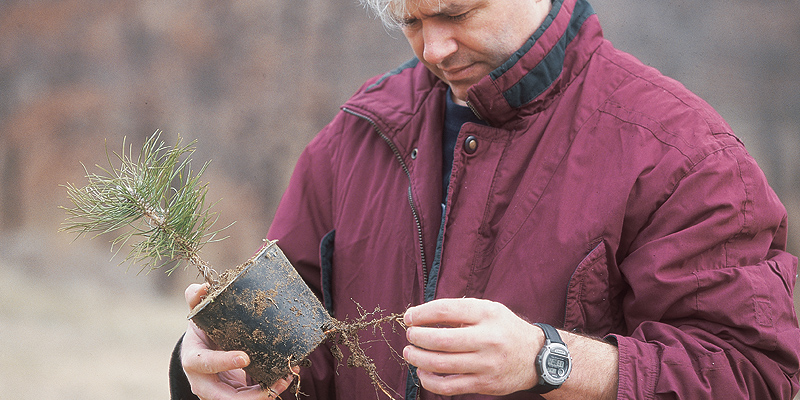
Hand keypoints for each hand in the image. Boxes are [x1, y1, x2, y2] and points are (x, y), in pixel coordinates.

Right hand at [181, 283, 298, 399]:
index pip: (205, 363)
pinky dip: (269, 391)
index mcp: (193, 359)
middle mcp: (202, 382)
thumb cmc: (202, 331)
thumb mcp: (198, 315)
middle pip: (223, 397)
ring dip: (266, 394)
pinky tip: (285, 378)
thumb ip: (196, 299)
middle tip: (274, 383)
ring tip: (285, 378)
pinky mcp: (233, 396)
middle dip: (250, 395)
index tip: (245, 357)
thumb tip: (203, 287)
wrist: (202, 351)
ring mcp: (217, 393)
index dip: (224, 362)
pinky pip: (251, 398)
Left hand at [402, 298, 542, 395]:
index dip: (422, 313)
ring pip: (442, 364)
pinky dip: (430, 381)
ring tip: (410, 353)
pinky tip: (423, 373)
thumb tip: (421, 316)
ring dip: (419, 358)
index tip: (410, 317)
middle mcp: (488, 338)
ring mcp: (486, 364)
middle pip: (441, 340)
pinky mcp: (484, 384)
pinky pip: (449, 386)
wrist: (536, 357)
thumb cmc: (505, 329)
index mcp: (487, 314)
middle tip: (410, 335)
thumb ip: (459, 311)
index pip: (446, 310)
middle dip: (418, 337)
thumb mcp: (488, 310)